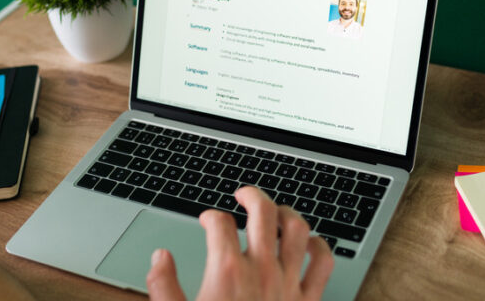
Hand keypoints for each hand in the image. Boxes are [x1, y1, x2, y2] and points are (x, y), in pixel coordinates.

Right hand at [146, 186, 333, 300]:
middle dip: (251, 195)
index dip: (209, 215)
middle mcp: (262, 270)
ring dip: (287, 212)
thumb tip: (160, 257)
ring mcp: (289, 284)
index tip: (206, 220)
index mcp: (227, 272)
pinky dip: (320, 245)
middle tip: (243, 194)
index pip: (219, 223)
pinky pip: (324, 262)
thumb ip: (163, 286)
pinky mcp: (309, 300)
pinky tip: (310, 242)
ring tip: (276, 211)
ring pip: (298, 229)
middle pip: (263, 212)